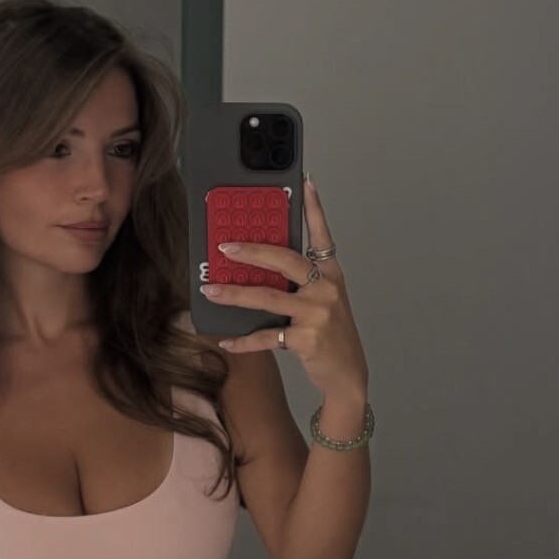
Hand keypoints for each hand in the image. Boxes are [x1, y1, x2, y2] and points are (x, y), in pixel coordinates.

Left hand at [200, 175, 368, 400]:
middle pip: (285, 260)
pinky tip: (225, 340)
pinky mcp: (306, 339)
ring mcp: (317, 313)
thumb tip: (257, 268)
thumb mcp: (323, 302)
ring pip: (268, 297)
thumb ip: (299, 283)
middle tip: (225, 247)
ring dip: (234, 294)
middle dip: (252, 251)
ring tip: (210, 290)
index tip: (305, 183)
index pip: (322, 235)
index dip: (314, 208)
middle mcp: (325, 289)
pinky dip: (243, 341)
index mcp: (330, 274)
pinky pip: (266, 336)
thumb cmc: (331, 335)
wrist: (348, 374)